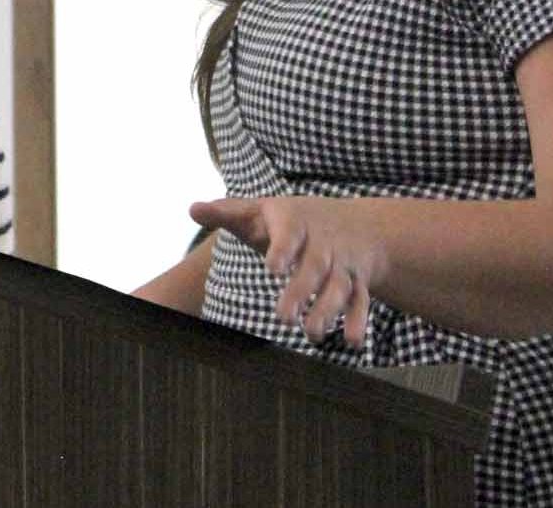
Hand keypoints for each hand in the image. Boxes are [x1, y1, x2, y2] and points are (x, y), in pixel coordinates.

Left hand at [189, 196, 384, 347]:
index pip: (289, 233)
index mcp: (295, 221)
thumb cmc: (291, 220)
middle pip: (314, 266)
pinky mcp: (358, 282)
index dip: (282, 249)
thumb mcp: (260, 211)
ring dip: (328, 310)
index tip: (271, 268)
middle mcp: (323, 242)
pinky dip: (359, 321)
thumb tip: (191, 209)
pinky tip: (352, 343)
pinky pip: (361, 301)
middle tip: (282, 318)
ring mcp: (343, 262)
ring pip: (339, 286)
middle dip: (301, 291)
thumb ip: (227, 212)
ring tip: (311, 333)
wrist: (356, 223)